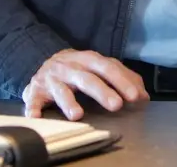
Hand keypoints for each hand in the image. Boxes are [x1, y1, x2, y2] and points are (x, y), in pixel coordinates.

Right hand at [23, 49, 148, 120]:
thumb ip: (123, 79)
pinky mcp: (34, 91)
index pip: (110, 68)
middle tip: (117, 105)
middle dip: (103, 91)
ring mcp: (52, 79)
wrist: (43, 62)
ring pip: (62, 90)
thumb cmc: (78, 68)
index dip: (123, 82)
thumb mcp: (100, 67)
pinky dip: (34, 109)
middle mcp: (72, 67)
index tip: (136, 96)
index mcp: (90, 60)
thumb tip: (144, 96)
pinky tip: (37, 117)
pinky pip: (33, 101)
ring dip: (69, 103)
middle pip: (89, 79)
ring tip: (78, 115)